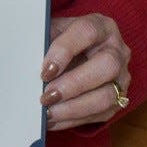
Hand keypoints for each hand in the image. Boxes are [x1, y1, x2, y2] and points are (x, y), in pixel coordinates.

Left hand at [39, 13, 130, 130]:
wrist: (83, 53)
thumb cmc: (65, 40)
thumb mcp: (55, 31)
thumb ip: (45, 40)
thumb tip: (24, 60)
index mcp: (101, 26)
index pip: (87, 32)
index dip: (65, 51)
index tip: (45, 70)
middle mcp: (117, 50)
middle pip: (106, 65)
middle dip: (73, 84)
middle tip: (47, 96)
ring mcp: (122, 77)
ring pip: (107, 96)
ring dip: (74, 108)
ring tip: (48, 112)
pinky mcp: (119, 99)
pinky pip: (100, 114)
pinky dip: (74, 120)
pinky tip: (53, 120)